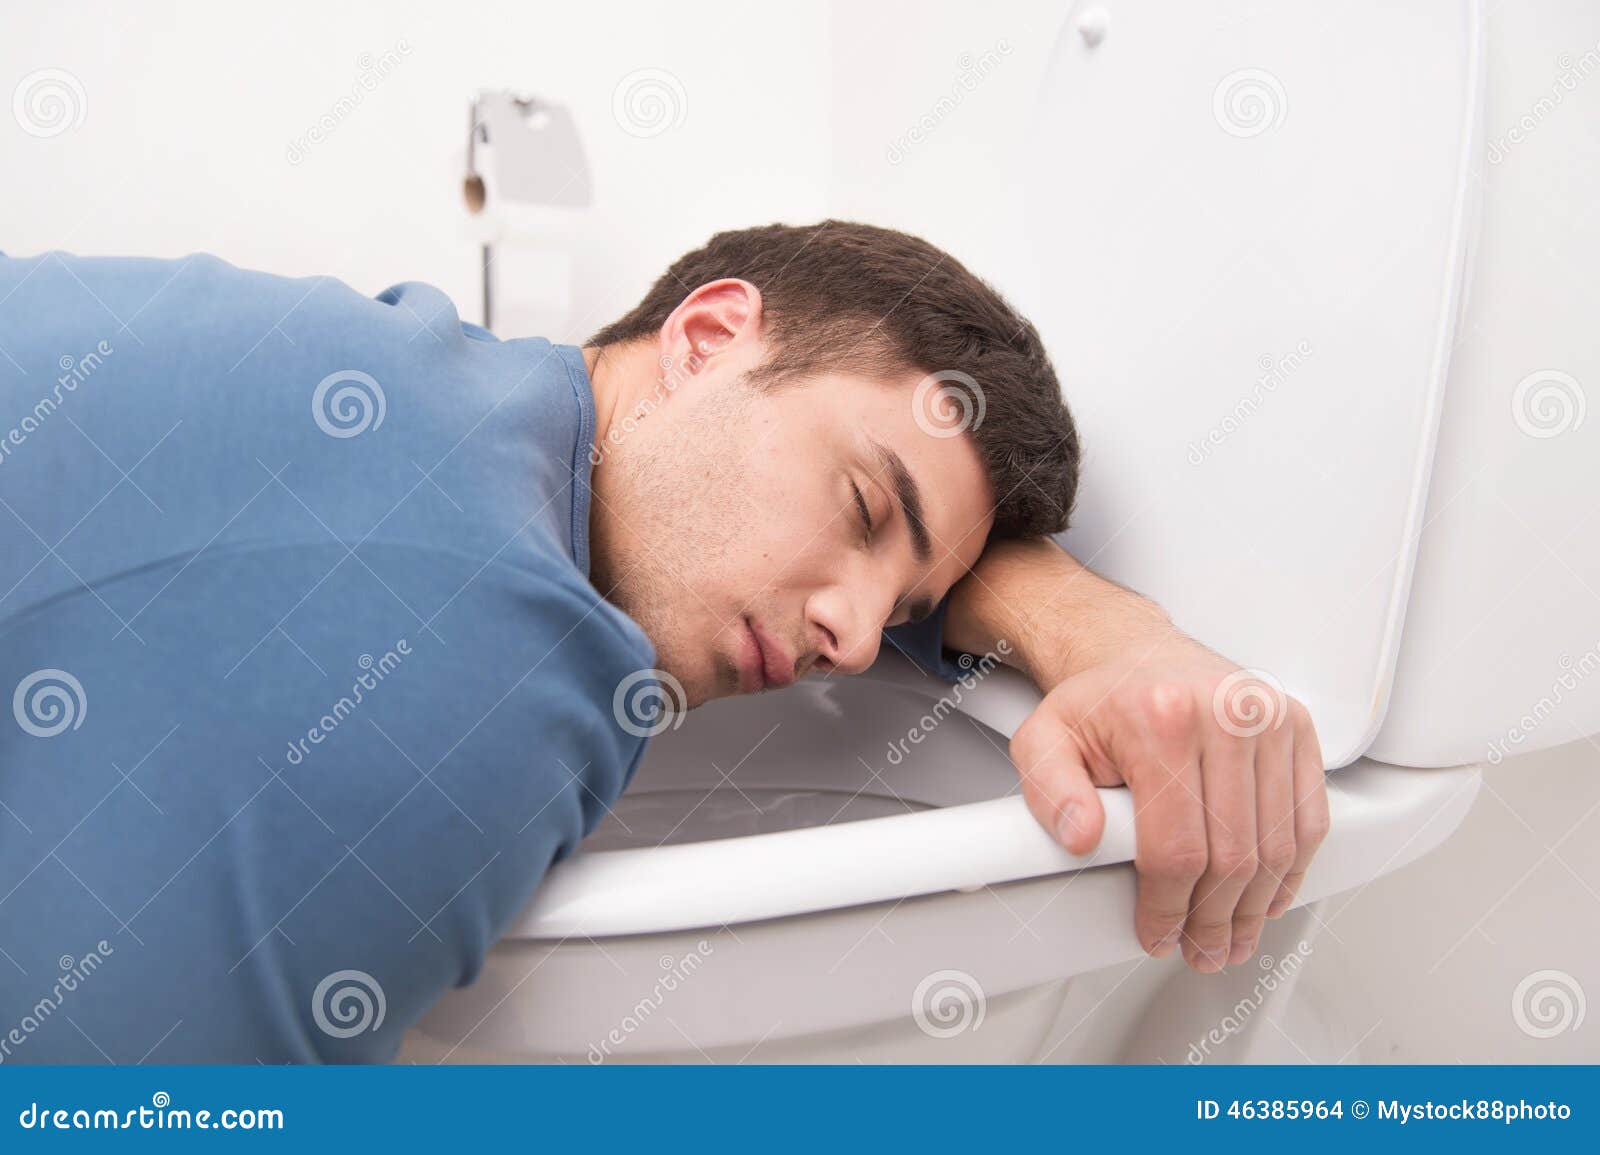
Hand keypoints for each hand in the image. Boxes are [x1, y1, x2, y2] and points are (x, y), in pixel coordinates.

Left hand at [1008, 636, 1327, 971]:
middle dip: (1214, 920)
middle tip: (1201, 950)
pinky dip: (1292, 869)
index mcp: (1161, 718)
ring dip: (1256, 907)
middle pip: (1233, 855)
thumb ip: (1049, 790)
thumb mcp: (1044, 739)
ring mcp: (1269, 719)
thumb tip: (1079, 836)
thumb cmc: (1099, 702)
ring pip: (1276, 845)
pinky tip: (1269, 896)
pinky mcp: (1297, 726)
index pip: (1176, 847)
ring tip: (1234, 937)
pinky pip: (1308, 817)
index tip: (1158, 935)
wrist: (1137, 653)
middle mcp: (1225, 715)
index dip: (1168, 908)